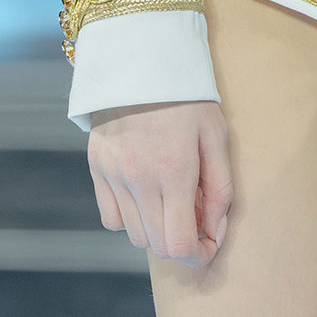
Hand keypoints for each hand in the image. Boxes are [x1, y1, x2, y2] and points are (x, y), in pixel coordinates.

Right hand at [87, 100, 232, 266]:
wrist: (141, 60)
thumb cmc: (187, 97)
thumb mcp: (216, 136)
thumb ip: (220, 187)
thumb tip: (215, 228)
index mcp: (173, 172)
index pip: (179, 244)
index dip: (198, 256)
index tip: (209, 247)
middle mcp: (138, 180)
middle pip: (157, 244)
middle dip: (181, 242)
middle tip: (196, 218)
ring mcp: (113, 176)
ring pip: (134, 234)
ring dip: (156, 230)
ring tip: (172, 202)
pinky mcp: (96, 168)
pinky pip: (111, 217)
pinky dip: (130, 218)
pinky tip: (145, 196)